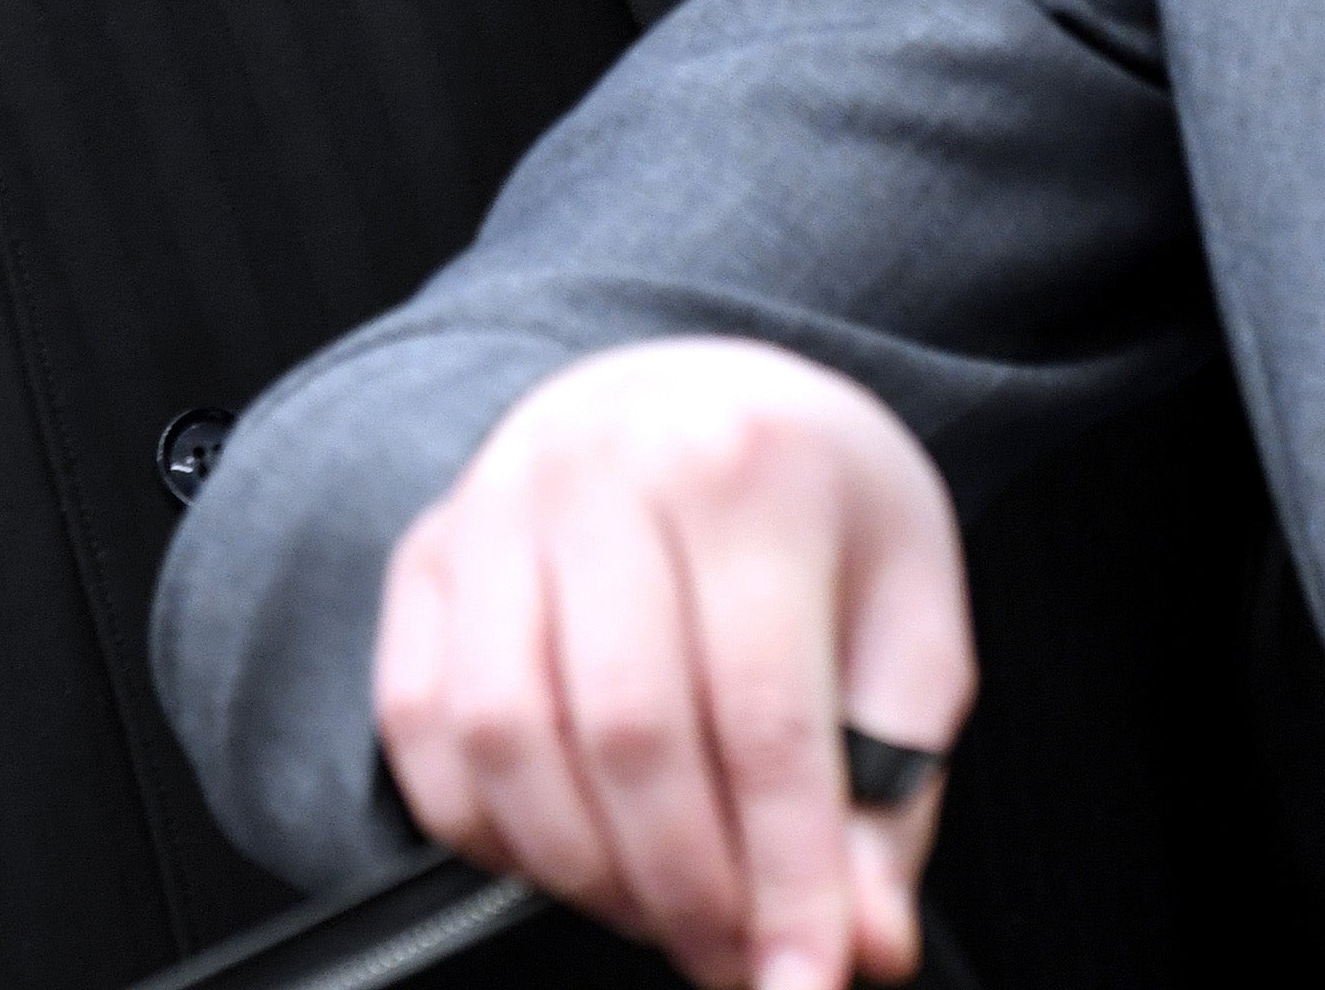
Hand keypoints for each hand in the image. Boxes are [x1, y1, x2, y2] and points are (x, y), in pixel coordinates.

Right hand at [368, 338, 968, 989]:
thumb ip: (891, 788)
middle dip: (687, 892)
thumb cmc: (808, 509)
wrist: (697, 394)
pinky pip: (419, 724)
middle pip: (628, 735)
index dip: (788, 880)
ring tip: (661, 907)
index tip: (809, 984)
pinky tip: (565, 850)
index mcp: (747, 464)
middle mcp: (602, 464)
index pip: (764, 716)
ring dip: (584, 871)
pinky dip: (483, 826)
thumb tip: (863, 942)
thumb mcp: (905, 623)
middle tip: (738, 961)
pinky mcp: (424, 551)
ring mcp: (494, 502)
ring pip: (505, 737)